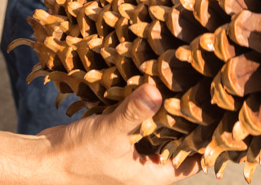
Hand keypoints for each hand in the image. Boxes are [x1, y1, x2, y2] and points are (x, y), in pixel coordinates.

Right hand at [42, 83, 199, 184]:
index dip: (205, 142)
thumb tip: (157, 91)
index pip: (190, 162)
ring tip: (178, 86)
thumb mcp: (110, 132)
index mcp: (150, 174)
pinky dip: (142, 110)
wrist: (43, 161)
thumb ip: (135, 112)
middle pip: (175, 144)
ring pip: (155, 133)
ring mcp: (129, 155)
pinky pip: (136, 126)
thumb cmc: (78, 156)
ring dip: (163, 114)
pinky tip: (146, 87)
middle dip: (185, 122)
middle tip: (198, 92)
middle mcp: (143, 167)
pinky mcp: (115, 142)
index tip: (217, 116)